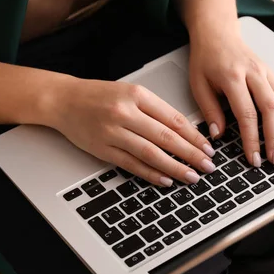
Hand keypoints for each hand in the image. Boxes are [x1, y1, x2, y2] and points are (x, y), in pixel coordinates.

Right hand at [50, 79, 216, 185]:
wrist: (64, 101)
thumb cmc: (99, 96)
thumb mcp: (130, 93)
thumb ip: (155, 110)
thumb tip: (185, 133)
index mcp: (137, 95)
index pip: (173, 119)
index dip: (194, 136)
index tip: (208, 148)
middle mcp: (125, 113)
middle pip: (166, 137)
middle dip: (191, 154)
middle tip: (208, 166)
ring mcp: (113, 132)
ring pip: (151, 153)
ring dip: (174, 167)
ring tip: (191, 176)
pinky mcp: (102, 149)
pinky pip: (132, 164)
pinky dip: (151, 174)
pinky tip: (165, 180)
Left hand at [188, 21, 273, 166]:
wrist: (217, 33)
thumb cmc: (205, 59)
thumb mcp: (198, 85)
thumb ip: (210, 110)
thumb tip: (219, 136)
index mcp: (232, 76)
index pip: (246, 113)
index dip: (252, 139)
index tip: (253, 158)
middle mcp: (254, 73)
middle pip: (271, 109)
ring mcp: (267, 72)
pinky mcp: (273, 74)